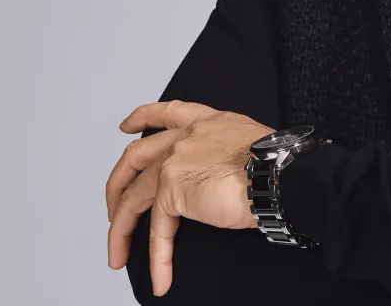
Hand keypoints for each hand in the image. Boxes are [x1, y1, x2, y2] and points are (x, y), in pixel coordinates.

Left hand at [105, 99, 273, 295]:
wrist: (277, 173)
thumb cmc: (275, 162)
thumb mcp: (247, 143)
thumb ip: (222, 151)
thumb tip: (220, 174)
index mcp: (208, 121)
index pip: (168, 112)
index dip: (143, 117)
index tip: (127, 127)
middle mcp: (187, 135)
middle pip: (136, 155)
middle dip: (117, 183)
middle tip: (113, 206)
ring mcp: (175, 160)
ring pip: (134, 196)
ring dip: (121, 229)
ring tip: (118, 255)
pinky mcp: (173, 191)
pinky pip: (158, 230)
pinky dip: (157, 258)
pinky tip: (161, 278)